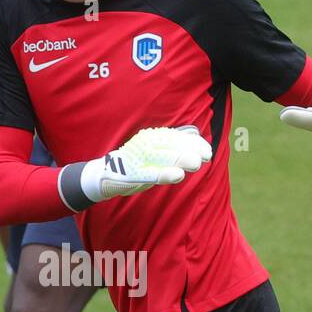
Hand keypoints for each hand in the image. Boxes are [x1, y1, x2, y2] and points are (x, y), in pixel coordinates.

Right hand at [78, 125, 212, 203]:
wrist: (104, 175)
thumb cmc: (135, 164)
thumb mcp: (153, 152)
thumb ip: (171, 148)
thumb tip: (196, 143)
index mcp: (151, 137)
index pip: (176, 136)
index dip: (193, 142)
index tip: (207, 150)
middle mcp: (145, 144)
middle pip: (172, 144)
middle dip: (191, 150)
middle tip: (206, 157)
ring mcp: (138, 159)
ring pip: (163, 157)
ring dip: (181, 159)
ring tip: (197, 164)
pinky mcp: (132, 174)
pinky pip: (150, 174)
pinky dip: (165, 174)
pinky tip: (178, 176)